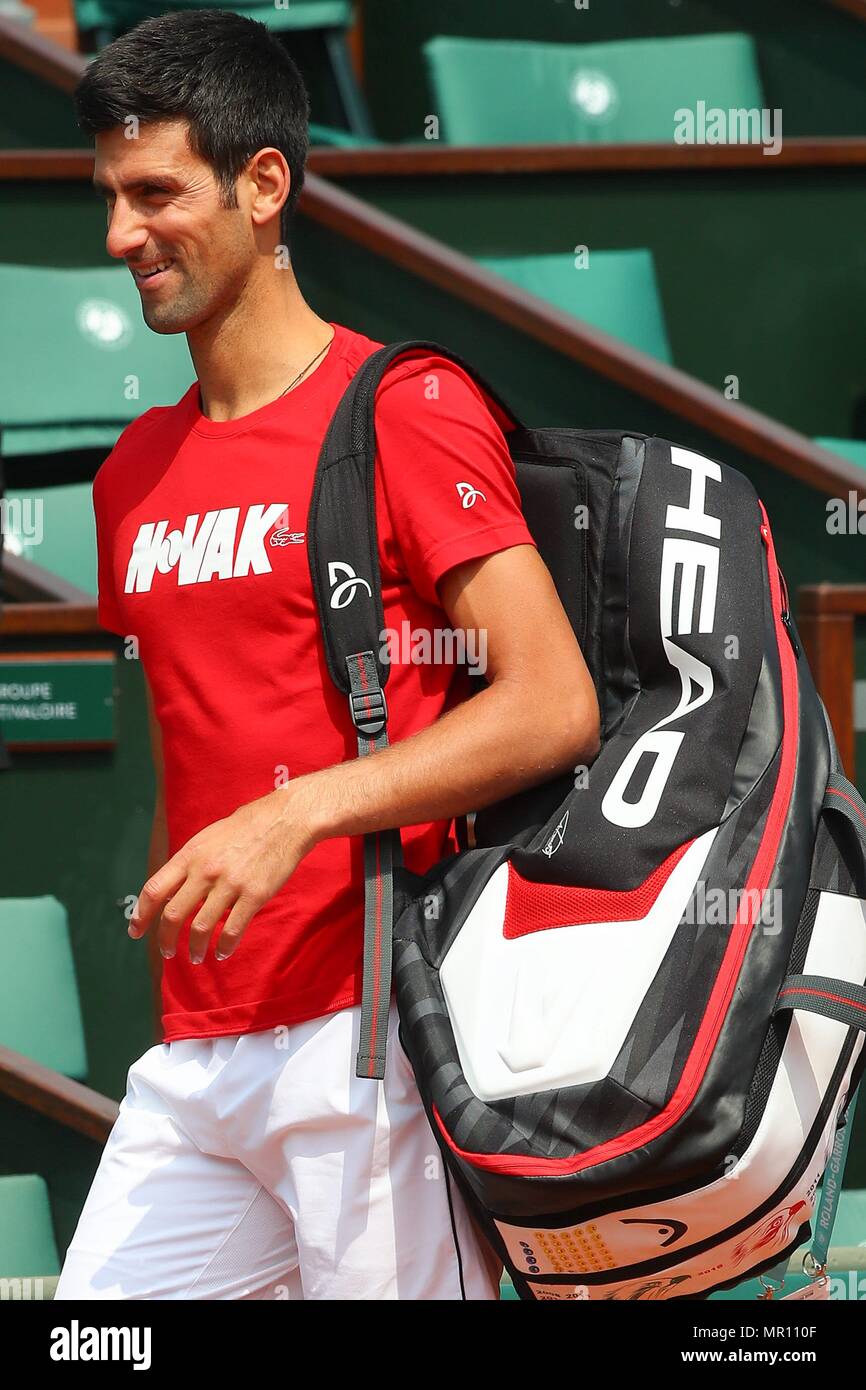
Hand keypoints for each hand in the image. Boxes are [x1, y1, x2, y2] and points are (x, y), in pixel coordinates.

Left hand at [129, 786, 318, 963]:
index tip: (135, 931)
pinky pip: (233, 929)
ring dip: (195, 948)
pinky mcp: (254, 895)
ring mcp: (230, 884)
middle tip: (167, 951)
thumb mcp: (206, 839)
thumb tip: (170, 893)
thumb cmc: (244, 829)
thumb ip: (188, 865)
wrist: (283, 821)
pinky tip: (223, 952)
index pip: (154, 890)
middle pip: (173, 914)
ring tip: (196, 956)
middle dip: (165, 939)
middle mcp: (205, 871)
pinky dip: (225, 946)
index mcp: (189, 856)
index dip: (141, 915)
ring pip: (201, 927)